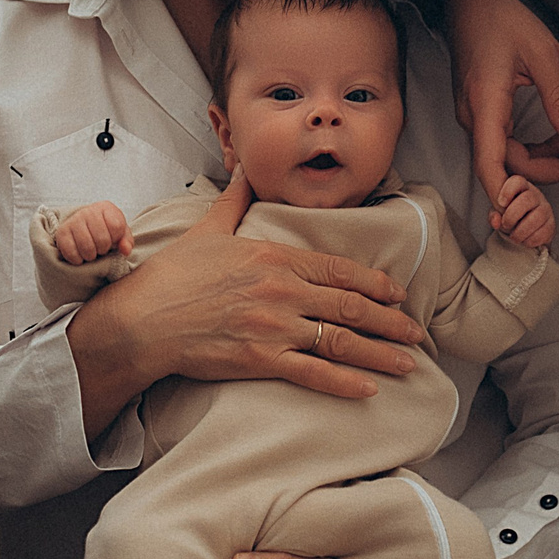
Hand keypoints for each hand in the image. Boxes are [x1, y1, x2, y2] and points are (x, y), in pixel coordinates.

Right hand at [52, 201, 132, 265]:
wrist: (83, 228)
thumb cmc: (105, 231)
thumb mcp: (120, 234)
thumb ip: (126, 241)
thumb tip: (125, 251)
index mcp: (105, 208)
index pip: (117, 226)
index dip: (116, 238)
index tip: (112, 239)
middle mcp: (88, 211)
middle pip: (102, 239)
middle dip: (104, 249)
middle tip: (101, 249)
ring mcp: (73, 220)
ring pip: (87, 247)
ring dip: (91, 256)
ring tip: (92, 253)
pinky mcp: (62, 232)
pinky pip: (71, 252)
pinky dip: (78, 260)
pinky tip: (81, 256)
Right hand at [67, 170, 424, 430]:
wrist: (141, 321)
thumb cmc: (171, 276)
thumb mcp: (207, 229)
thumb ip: (234, 200)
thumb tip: (243, 168)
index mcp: (274, 257)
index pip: (338, 269)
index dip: (374, 284)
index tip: (398, 295)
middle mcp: (281, 290)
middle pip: (350, 306)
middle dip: (390, 322)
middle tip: (416, 335)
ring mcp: (273, 326)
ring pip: (340, 340)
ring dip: (379, 354)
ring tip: (407, 365)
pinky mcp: (259, 359)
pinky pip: (312, 372)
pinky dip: (344, 382)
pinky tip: (368, 390)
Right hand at [446, 0, 558, 203]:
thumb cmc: (504, 20)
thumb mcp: (543, 54)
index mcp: (485, 104)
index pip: (490, 165)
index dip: (507, 195)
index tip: (530, 211)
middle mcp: (473, 116)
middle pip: (505, 167)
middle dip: (547, 170)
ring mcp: (473, 116)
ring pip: (506, 157)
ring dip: (542, 159)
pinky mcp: (480, 113)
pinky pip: (504, 144)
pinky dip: (532, 147)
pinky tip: (558, 134)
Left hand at [491, 174, 554, 248]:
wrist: (525, 231)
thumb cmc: (511, 216)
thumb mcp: (498, 213)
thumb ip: (495, 215)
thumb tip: (496, 222)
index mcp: (521, 189)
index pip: (518, 181)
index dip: (508, 190)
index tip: (500, 203)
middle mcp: (536, 196)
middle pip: (528, 198)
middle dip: (513, 215)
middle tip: (505, 225)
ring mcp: (546, 210)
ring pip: (538, 216)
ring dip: (522, 230)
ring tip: (514, 237)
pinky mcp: (551, 225)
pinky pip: (545, 231)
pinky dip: (532, 240)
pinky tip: (524, 241)